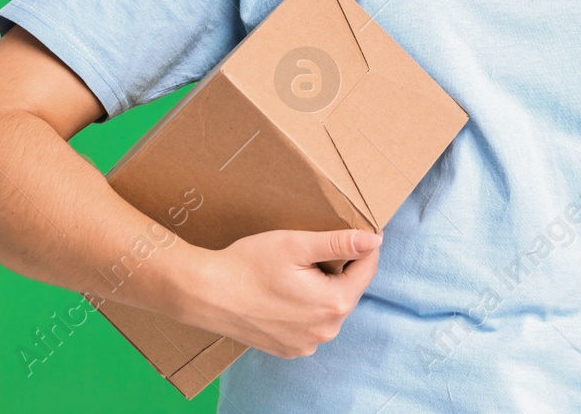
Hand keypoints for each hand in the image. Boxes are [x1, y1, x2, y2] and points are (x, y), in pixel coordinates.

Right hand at [168, 228, 381, 357]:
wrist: (206, 294)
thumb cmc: (249, 265)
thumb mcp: (297, 245)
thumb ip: (339, 243)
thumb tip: (374, 240)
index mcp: (333, 304)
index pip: (366, 270)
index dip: (363, 246)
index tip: (355, 230)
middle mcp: (325, 331)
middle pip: (348, 289)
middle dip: (338, 268)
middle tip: (311, 251)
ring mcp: (307, 344)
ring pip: (329, 307)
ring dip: (322, 288)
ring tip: (295, 271)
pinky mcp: (289, 349)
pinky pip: (310, 323)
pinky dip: (305, 307)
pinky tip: (283, 292)